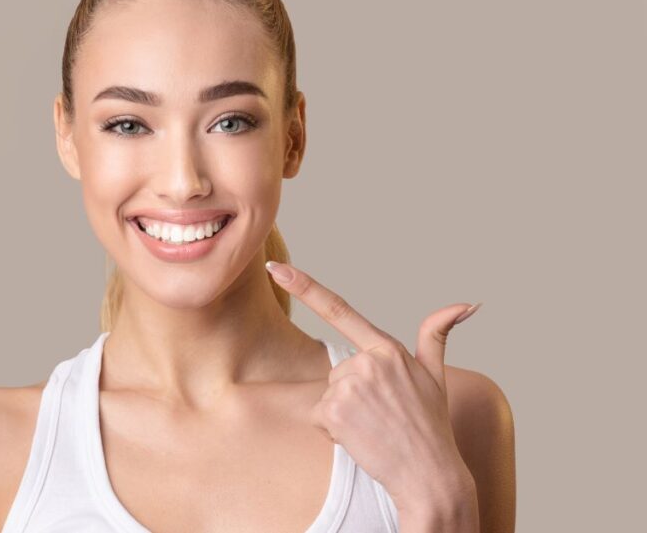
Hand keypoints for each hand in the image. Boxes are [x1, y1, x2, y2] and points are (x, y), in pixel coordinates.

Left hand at [265, 261, 479, 513]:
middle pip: (339, 372)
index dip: (303, 286)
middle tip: (382, 416)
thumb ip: (437, 335)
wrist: (429, 475)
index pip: (339, 310)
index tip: (274, 268)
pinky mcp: (333, 409)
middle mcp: (368, 361)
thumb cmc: (431, 426)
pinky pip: (320, 415)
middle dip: (352, 394)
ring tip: (374, 428)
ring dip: (344, 414)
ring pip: (329, 394)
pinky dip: (334, 430)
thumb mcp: (435, 376)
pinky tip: (361, 438)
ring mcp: (350, 385)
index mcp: (388, 349)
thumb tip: (468, 303)